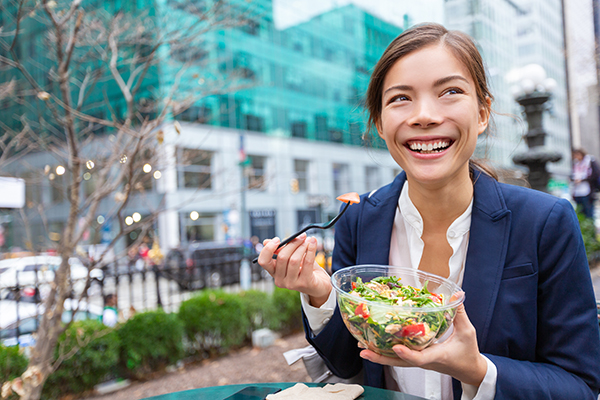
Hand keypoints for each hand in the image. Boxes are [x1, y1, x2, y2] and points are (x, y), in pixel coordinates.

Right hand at [257, 234, 331, 306]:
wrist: (319, 285)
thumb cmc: (304, 269)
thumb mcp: (291, 258)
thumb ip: (281, 250)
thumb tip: (267, 241)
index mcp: (274, 272)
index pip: (263, 261)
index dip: (268, 249)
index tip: (277, 239)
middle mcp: (280, 280)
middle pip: (282, 257)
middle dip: (292, 243)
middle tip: (301, 236)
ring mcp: (291, 284)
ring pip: (294, 260)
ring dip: (302, 246)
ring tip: (308, 241)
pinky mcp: (304, 283)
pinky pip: (307, 262)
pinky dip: (311, 249)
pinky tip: (313, 242)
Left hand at [359, 300, 486, 386]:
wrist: (469, 370)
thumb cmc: (468, 353)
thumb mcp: (467, 332)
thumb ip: (459, 313)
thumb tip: (457, 295)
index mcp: (437, 356)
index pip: (420, 358)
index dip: (408, 354)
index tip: (396, 347)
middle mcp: (425, 361)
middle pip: (400, 362)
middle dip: (381, 357)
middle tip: (363, 349)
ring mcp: (420, 362)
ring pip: (396, 361)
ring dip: (379, 355)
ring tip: (362, 346)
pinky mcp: (418, 360)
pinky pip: (399, 358)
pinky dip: (386, 352)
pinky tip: (373, 345)